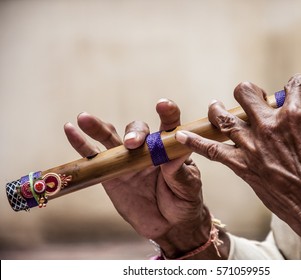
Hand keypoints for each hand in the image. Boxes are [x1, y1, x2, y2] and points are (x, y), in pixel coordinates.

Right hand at [64, 99, 213, 257]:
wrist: (170, 225)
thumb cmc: (184, 201)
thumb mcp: (188, 186)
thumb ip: (179, 170)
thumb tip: (174, 152)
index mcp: (170, 147)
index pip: (169, 124)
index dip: (167, 113)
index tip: (163, 105)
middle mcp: (147, 148)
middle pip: (137, 130)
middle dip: (133, 133)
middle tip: (132, 143)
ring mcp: (127, 159)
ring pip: (111, 138)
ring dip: (97, 127)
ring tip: (84, 118)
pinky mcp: (111, 173)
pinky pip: (94, 157)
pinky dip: (81, 144)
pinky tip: (70, 130)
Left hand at [176, 74, 300, 258]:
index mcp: (295, 115)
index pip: (292, 84)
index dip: (296, 84)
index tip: (297, 89)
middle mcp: (269, 126)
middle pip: (247, 93)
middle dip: (250, 92)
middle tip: (254, 98)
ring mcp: (253, 146)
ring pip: (225, 117)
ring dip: (219, 109)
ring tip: (216, 106)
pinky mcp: (243, 166)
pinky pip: (212, 151)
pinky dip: (195, 142)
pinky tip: (180, 135)